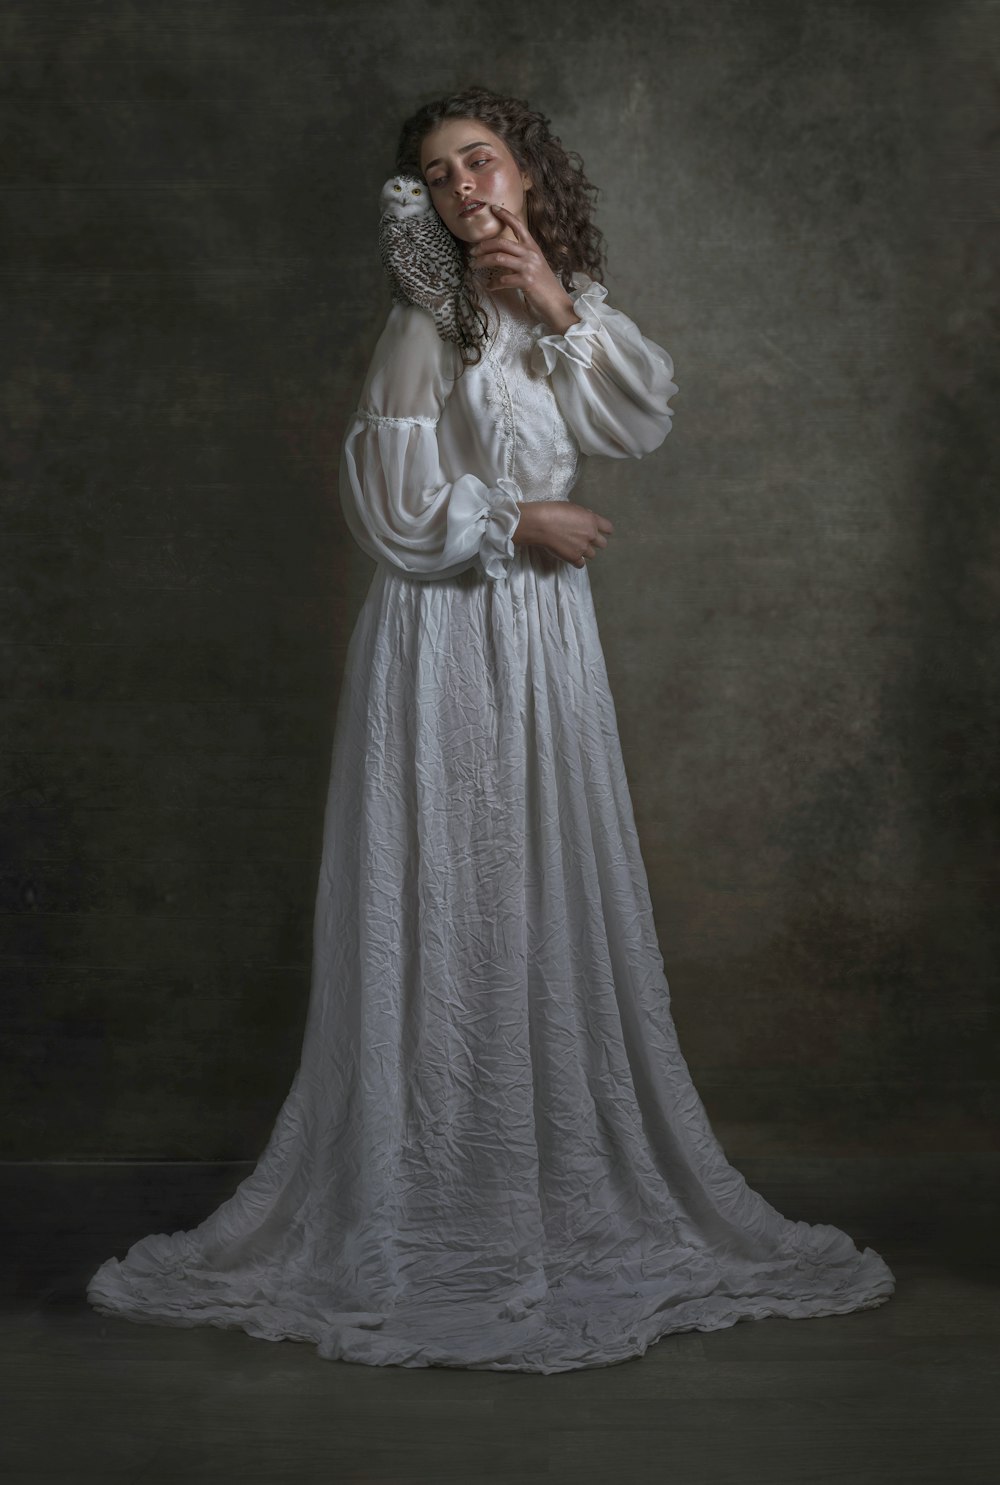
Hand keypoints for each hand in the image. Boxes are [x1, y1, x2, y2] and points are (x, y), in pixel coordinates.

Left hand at [468, 205, 579, 334]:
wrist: (557, 303)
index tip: (493, 209)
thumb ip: (521, 258)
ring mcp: (529, 267)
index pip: (519, 225)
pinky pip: (503, 280)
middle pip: (502, 242)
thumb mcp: (535, 266)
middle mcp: (530, 254)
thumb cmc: (544, 286)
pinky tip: (489, 286)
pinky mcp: (526, 282)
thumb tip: (502, 255)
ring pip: (499, 258)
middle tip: (473, 252)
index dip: (505, 216)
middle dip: (484, 246)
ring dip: (483, 261)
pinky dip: (493, 283)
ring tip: (475, 265)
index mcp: (533, 247)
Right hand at [514, 501, 613, 567]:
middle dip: (595, 542)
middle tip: (585, 540)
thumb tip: (588, 520)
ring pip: (592, 555)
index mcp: (592, 520)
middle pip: (603, 544)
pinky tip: (571, 556)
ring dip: (585, 552)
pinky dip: (577, 561)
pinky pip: (581, 564)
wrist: (540, 524)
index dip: (604, 531)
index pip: (608, 528)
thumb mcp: (573, 507)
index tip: (599, 532)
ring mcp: (583, 548)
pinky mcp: (573, 558)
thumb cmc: (553, 511)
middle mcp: (590, 535)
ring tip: (574, 548)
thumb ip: (584, 516)